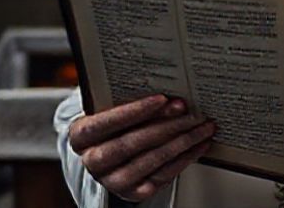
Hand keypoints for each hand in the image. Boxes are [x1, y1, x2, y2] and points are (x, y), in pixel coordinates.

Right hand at [68, 94, 215, 201]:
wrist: (110, 155)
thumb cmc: (113, 126)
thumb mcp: (111, 110)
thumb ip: (128, 100)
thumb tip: (166, 91)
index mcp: (81, 136)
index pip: (105, 123)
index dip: (134, 111)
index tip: (161, 99)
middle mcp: (93, 161)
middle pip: (130, 143)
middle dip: (164, 126)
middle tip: (188, 111)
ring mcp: (112, 180)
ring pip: (150, 161)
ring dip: (181, 142)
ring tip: (201, 127)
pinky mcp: (133, 193)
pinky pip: (162, 176)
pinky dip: (184, 159)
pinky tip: (198, 145)